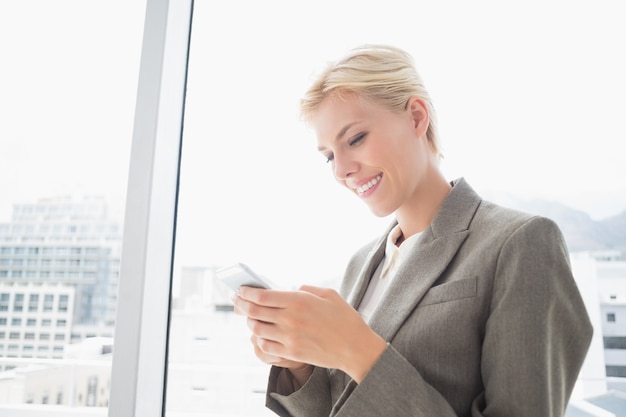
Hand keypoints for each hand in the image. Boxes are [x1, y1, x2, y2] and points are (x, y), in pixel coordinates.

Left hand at [233, 285, 386, 382]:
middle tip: (237, 302)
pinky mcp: (291, 353)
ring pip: (256, 329)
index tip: (241, 290)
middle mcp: (291, 319)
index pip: (262, 296)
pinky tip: (261, 334)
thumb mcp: (329, 294)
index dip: (247, 292)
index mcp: (300, 301)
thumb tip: (291, 289)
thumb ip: (307, 289)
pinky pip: (265, 345)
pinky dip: (259, 338)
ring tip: (250, 317)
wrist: (356, 348)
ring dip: (250, 322)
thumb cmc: (345, 319)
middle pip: (254, 311)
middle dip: (241, 305)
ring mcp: (290, 337)